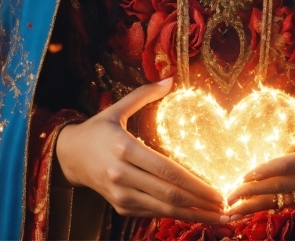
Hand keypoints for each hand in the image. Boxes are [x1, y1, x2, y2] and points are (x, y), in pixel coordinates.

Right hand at [56, 77, 229, 222]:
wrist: (68, 157)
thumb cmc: (97, 129)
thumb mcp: (117, 108)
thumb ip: (144, 93)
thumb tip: (170, 78)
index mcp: (124, 149)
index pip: (167, 170)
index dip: (195, 184)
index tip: (218, 189)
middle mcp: (122, 175)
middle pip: (169, 194)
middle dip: (200, 203)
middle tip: (226, 207)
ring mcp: (120, 195)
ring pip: (162, 209)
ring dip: (192, 215)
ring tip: (217, 216)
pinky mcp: (120, 207)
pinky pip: (151, 212)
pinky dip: (174, 215)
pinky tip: (194, 214)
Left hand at [227, 80, 294, 215]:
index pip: (289, 166)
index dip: (266, 171)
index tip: (245, 175)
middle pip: (281, 188)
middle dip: (252, 193)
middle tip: (228, 196)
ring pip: (285, 202)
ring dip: (258, 205)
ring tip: (233, 210)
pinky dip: (276, 206)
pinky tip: (255, 207)